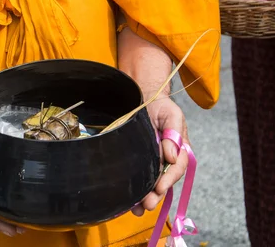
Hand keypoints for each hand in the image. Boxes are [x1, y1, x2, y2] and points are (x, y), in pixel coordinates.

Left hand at [131, 98, 189, 216]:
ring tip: (137, 209)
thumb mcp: (171, 115)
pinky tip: (130, 202)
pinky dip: (135, 191)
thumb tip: (172, 155)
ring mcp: (154, 163)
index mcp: (180, 150)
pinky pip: (140, 179)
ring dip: (146, 198)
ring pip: (152, 184)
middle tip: (147, 204)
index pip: (177, 168)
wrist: (145, 101)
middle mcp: (168, 160)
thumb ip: (174, 132)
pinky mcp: (141, 164)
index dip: (168, 179)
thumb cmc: (161, 108)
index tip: (159, 187)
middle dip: (156, 195)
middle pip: (164, 181)